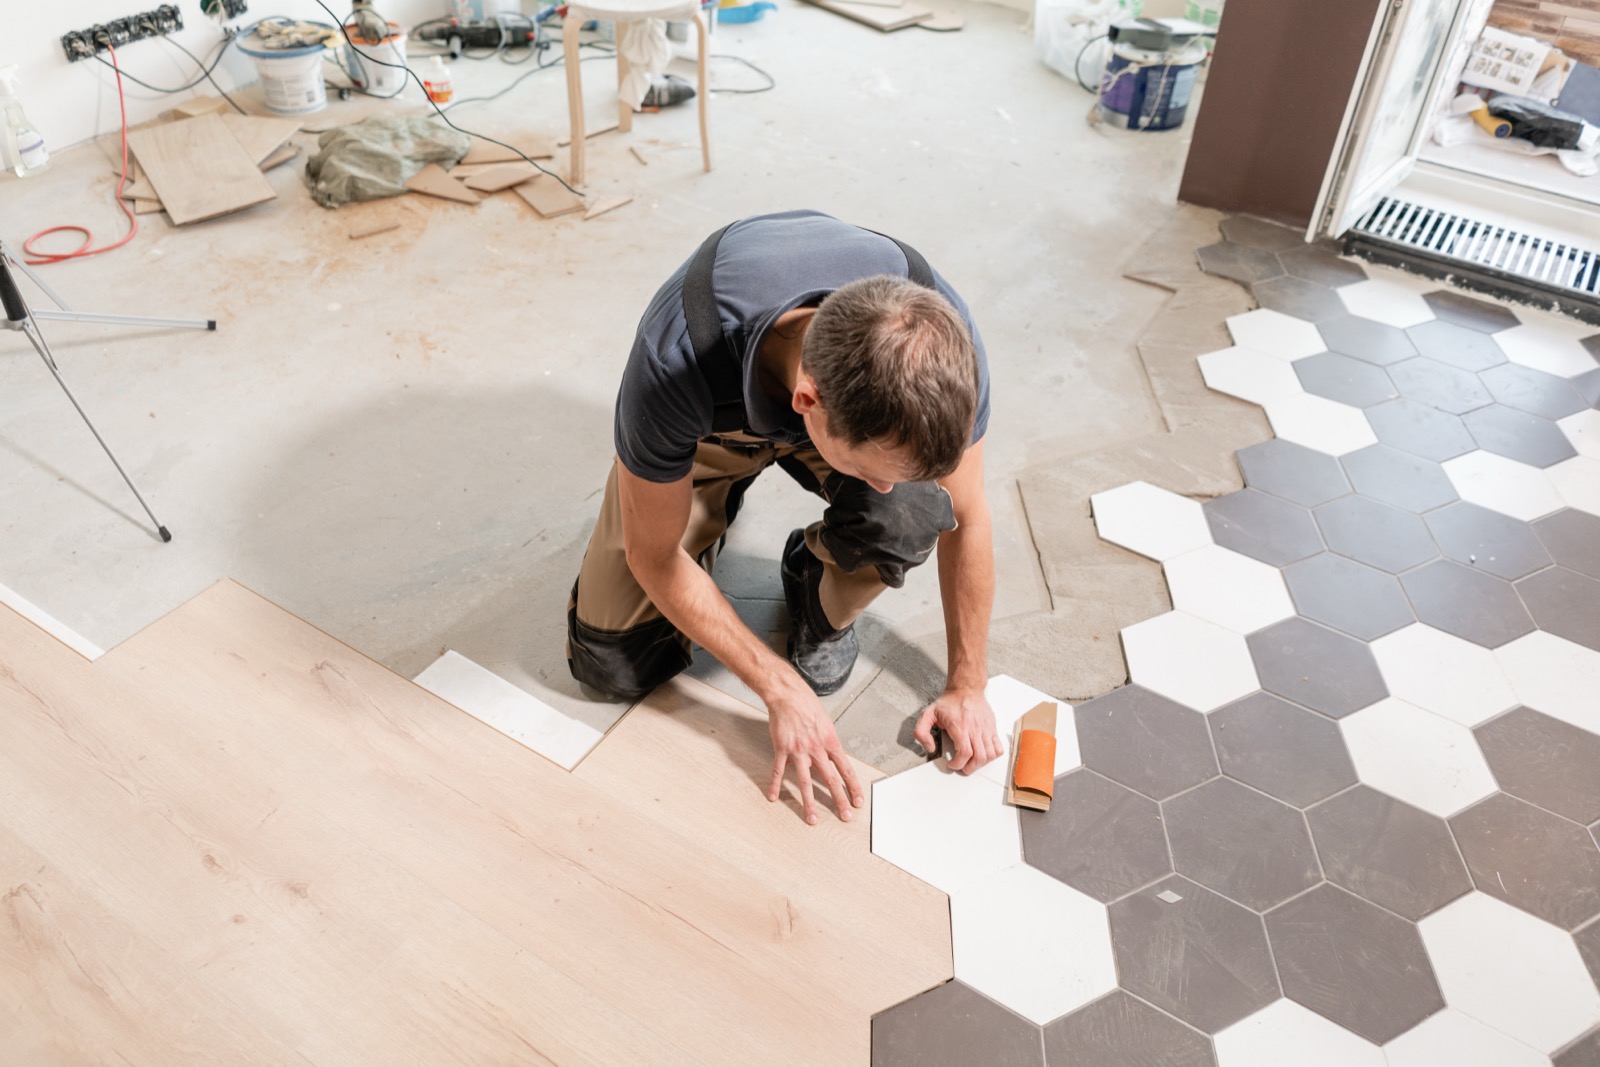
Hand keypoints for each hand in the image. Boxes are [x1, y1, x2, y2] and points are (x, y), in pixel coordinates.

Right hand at [765, 680, 865, 825]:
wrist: (788, 695)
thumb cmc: (808, 706)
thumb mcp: (826, 724)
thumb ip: (827, 743)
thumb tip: (830, 758)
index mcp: (830, 742)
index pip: (846, 769)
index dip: (853, 786)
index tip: (858, 801)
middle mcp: (817, 749)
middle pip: (831, 779)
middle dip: (839, 800)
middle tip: (845, 816)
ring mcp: (799, 751)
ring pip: (805, 782)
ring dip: (810, 803)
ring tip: (812, 819)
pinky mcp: (782, 749)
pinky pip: (778, 771)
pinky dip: (775, 785)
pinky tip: (773, 797)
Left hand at [913, 687, 1000, 774]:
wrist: (966, 688)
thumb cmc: (949, 702)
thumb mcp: (928, 713)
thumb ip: (921, 731)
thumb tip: (930, 747)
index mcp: (959, 726)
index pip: (964, 752)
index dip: (958, 763)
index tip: (952, 763)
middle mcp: (975, 729)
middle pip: (978, 757)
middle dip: (969, 767)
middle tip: (962, 766)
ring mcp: (985, 729)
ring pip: (990, 755)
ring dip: (981, 763)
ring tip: (972, 762)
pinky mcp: (992, 728)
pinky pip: (998, 747)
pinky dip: (993, 755)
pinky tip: (984, 754)